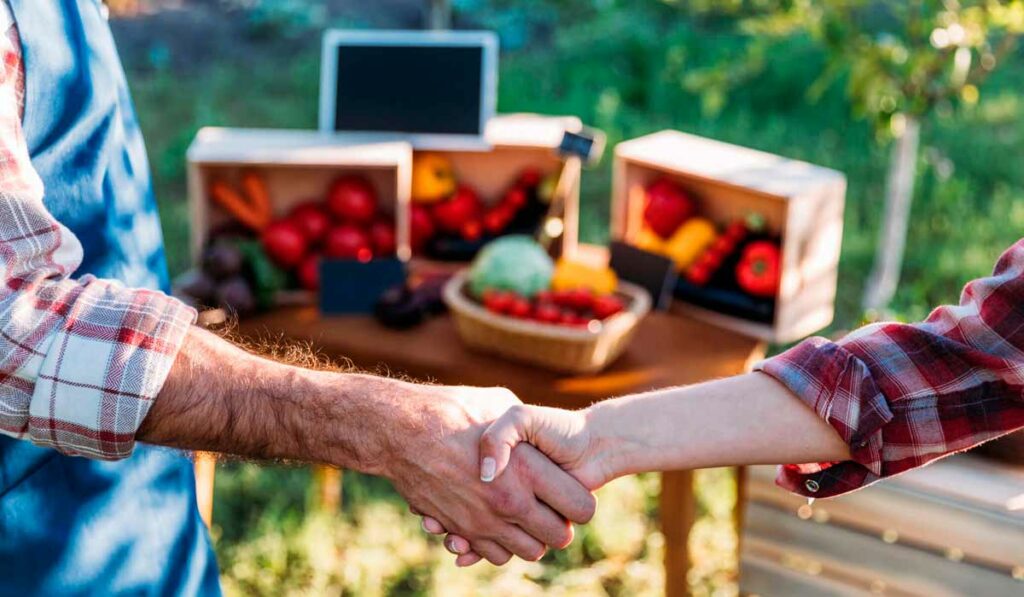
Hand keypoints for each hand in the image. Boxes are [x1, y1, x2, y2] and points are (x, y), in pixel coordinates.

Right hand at [417, 404, 613, 565]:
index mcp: (528, 470)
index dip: (581, 503)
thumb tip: (537, 437)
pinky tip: (498, 524)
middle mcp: (510, 502)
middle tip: (551, 508)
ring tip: (524, 517)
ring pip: (529, 552)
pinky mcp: (462, 529)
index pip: (582, 508)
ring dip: (531, 538)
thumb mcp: (501, 404)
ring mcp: (485, 521)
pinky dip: (500, 546)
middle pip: (558, 538)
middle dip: (559, 526)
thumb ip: (526, 427)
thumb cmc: (452, 411)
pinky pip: (495, 555)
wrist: (402, 431)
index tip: (571, 492)